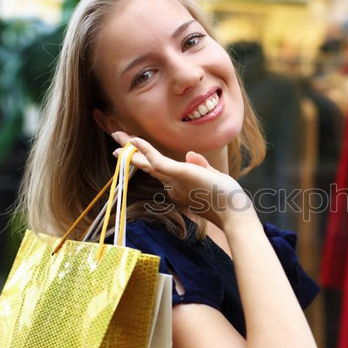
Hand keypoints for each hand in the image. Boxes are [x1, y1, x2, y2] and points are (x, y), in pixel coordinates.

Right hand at [111, 131, 254, 228]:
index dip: (145, 160)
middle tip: (114, 145)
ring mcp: (174, 180)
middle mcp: (173, 184)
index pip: (159, 170)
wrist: (233, 212)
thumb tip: (190, 154)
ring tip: (117, 135)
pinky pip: (157, 161)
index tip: (133, 153)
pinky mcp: (179, 174)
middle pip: (147, 166)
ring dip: (132, 149)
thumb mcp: (213, 177)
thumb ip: (201, 166)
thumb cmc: (226, 198)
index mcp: (179, 186)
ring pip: (147, 163)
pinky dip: (145, 150)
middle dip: (131, 155)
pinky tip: (134, 140)